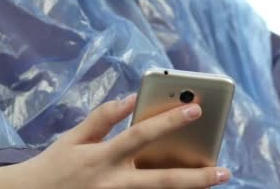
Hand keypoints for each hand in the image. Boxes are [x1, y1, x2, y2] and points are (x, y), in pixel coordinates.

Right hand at [0, 94, 230, 187]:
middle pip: (161, 180)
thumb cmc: (55, 164)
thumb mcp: (73, 138)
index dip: (169, 121)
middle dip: (196, 177)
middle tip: (224, 171)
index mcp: (103, 157)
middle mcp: (114, 182)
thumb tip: (130, 99)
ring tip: (214, 181)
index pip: (142, 135)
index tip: (196, 108)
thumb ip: (102, 118)